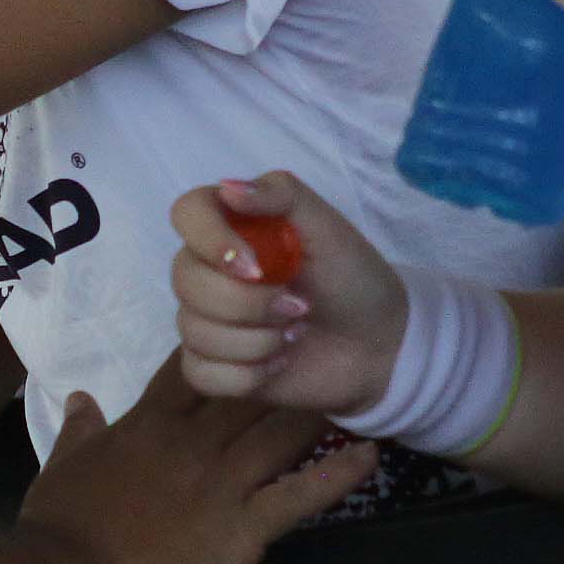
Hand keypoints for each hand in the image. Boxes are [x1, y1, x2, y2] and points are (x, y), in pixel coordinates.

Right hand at [16, 359, 373, 563]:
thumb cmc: (58, 527)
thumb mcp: (63, 464)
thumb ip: (81, 429)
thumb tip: (81, 398)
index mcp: (148, 425)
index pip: (193, 372)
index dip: (225, 351)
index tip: (251, 334)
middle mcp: (193, 444)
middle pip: (250, 395)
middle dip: (284, 373)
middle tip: (322, 353)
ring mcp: (222, 485)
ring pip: (281, 435)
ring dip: (317, 414)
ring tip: (356, 393)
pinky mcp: (242, 529)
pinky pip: (298, 497)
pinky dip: (337, 476)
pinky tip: (370, 457)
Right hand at [167, 172, 404, 414]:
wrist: (378, 344)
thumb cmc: (352, 278)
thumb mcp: (328, 227)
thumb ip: (282, 195)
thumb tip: (228, 188)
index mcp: (231, 226)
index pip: (187, 214)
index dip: (211, 240)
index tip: (255, 267)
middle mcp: (208, 270)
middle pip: (185, 281)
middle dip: (249, 303)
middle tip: (299, 307)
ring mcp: (205, 319)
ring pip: (194, 331)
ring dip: (257, 340)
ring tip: (294, 334)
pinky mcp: (212, 366)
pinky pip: (200, 372)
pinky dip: (246, 375)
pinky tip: (277, 364)